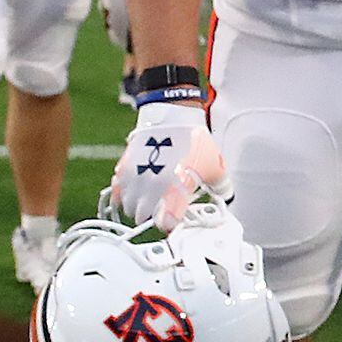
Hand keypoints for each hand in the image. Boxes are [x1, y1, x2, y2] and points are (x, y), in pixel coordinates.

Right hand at [114, 98, 222, 227]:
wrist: (172, 115)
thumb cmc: (192, 140)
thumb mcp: (215, 165)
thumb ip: (221, 186)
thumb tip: (224, 196)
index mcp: (175, 189)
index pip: (166, 222)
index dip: (170, 226)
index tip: (174, 224)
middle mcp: (152, 186)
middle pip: (145, 217)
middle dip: (154, 217)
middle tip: (164, 211)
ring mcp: (135, 177)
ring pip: (129, 207)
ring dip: (138, 207)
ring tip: (150, 201)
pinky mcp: (124, 168)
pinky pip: (117, 191)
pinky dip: (123, 195)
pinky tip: (133, 191)